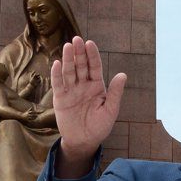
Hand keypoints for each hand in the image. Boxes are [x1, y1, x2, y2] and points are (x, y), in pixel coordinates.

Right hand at [50, 37, 125, 175]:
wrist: (84, 141)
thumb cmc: (99, 127)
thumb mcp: (110, 110)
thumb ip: (114, 93)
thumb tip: (123, 75)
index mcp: (97, 86)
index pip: (94, 67)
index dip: (92, 55)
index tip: (90, 43)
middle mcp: (83, 85)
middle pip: (81, 66)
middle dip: (79, 53)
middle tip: (76, 40)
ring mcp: (71, 90)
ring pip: (69, 72)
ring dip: (67, 60)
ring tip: (67, 47)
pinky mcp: (60, 98)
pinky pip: (58, 84)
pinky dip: (56, 74)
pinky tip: (56, 64)